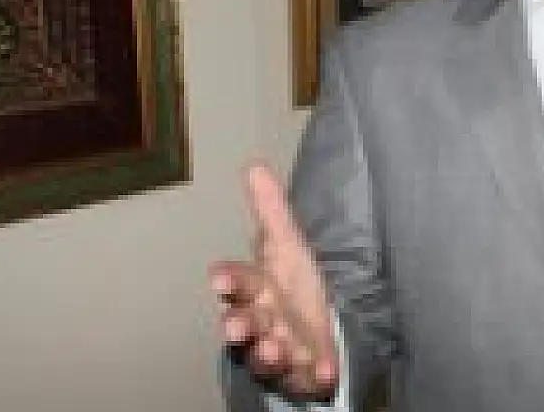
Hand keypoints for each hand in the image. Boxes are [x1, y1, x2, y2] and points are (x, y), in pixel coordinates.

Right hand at [210, 163, 338, 398]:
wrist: (315, 324)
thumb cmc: (291, 282)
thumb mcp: (287, 242)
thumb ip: (271, 210)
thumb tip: (254, 165)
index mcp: (255, 288)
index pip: (237, 281)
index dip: (227, 279)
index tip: (219, 277)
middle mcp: (261, 321)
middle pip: (243, 324)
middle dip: (238, 326)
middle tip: (236, 328)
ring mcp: (281, 349)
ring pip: (268, 355)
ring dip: (269, 352)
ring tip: (274, 348)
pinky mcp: (303, 372)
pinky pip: (306, 377)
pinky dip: (314, 375)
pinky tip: (324, 371)